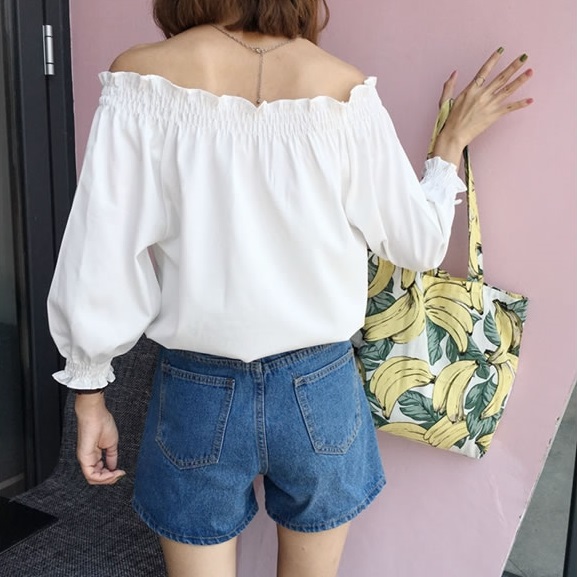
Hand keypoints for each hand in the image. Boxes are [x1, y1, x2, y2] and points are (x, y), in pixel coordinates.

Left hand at [75, 393, 125, 484]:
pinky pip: (91, 475)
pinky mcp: (84, 459)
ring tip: (117, 474)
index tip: (121, 472)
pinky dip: (103, 477)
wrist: (96, 414)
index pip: (100, 473)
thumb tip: (114, 467)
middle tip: (120, 474)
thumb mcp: (111, 444)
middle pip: (96, 479)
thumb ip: (112, 457)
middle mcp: (88, 459)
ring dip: (107, 479)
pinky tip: (112, 472)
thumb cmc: (103, 424)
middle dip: (110, 479)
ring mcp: (85, 460)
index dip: (111, 475)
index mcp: (94, 456)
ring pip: (93, 479)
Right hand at [432, 48, 533, 165]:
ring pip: (508, 90)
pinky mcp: (493, 116)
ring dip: (520, 80)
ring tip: (530, 71)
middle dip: (513, 66)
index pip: (484, 71)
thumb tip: (454, 72)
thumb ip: (449, 85)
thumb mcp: (444, 101)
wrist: (454, 136)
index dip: (493, 60)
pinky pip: (509, 108)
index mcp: (470, 90)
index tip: (501, 50)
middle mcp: (482, 95)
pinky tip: (530, 100)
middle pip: (501, 78)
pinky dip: (520, 104)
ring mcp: (489, 105)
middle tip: (524, 57)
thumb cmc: (449, 121)